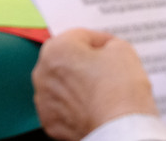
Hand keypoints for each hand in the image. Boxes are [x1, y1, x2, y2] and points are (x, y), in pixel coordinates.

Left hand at [33, 29, 157, 140]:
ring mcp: (44, 101)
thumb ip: (109, 44)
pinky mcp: (50, 123)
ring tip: (103, 89)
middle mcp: (42, 73)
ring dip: (78, 83)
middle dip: (85, 62)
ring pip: (63, 84)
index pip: (82, 36)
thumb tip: (106, 50)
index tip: (112, 48)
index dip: (101, 40)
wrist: (119, 129)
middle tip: (108, 68)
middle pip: (67, 60)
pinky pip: (62, 106)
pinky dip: (75, 105)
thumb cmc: (119, 89)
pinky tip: (94, 106)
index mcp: (57, 49)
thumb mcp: (123, 50)